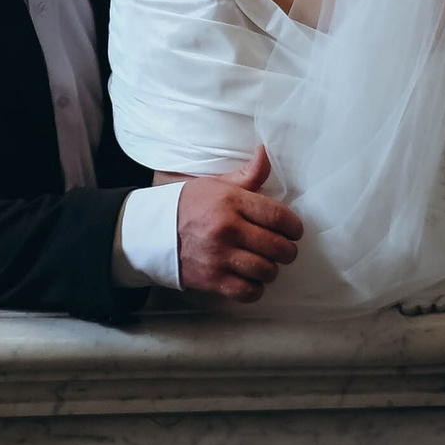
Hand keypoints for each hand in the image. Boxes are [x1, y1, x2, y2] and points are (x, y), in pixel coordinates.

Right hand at [175, 148, 303, 302]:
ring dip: (271, 270)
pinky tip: (251, 279)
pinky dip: (255, 288)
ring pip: (266, 271)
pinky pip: (247, 292)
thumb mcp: (216, 184)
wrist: (151, 231)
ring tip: (266, 264)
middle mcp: (227, 229)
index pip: (278, 216)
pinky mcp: (212, 279)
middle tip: (284, 249)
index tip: (294, 231)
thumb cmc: (188, 205)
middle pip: (278, 247)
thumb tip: (265, 152)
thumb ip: (247, 174)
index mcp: (231, 201)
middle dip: (288, 251)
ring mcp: (219, 256)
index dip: (294, 227)